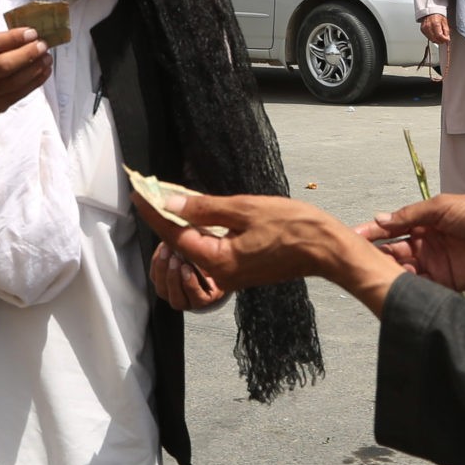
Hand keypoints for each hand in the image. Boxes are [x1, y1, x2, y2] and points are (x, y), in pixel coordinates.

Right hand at [0, 27, 51, 168]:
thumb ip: (0, 43)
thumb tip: (31, 36)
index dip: (12, 38)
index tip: (31, 32)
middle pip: (2, 65)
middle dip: (27, 54)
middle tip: (42, 45)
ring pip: (14, 82)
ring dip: (35, 68)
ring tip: (47, 57)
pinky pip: (21, 93)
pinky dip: (36, 80)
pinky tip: (45, 70)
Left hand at [131, 189, 400, 312]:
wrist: (326, 248)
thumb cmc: (293, 227)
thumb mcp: (245, 209)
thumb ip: (205, 208)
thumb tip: (171, 202)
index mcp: (218, 261)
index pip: (174, 234)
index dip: (154, 211)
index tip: (138, 192)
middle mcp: (220, 272)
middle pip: (181, 242)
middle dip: (164, 215)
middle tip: (150, 190)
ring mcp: (231, 273)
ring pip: (195, 245)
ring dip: (181, 222)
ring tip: (170, 196)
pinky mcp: (241, 269)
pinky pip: (211, 248)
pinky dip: (200, 230)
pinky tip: (197, 211)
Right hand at [356, 195, 464, 296]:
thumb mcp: (441, 206)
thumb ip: (410, 215)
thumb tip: (379, 219)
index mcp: (425, 222)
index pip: (393, 227)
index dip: (373, 231)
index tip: (353, 235)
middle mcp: (427, 243)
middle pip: (394, 250)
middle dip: (376, 253)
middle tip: (357, 257)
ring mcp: (435, 263)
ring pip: (404, 269)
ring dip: (390, 269)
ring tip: (373, 270)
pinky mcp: (446, 282)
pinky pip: (422, 285)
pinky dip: (408, 285)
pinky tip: (395, 283)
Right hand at [419, 12, 450, 45]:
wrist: (430, 12)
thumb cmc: (437, 15)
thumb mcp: (444, 21)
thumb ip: (446, 30)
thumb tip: (447, 38)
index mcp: (435, 23)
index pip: (439, 35)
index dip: (444, 39)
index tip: (447, 40)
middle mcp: (428, 26)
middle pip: (435, 39)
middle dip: (440, 41)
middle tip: (444, 40)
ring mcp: (424, 28)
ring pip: (431, 39)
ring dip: (437, 40)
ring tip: (440, 37)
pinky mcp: (422, 30)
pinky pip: (428, 37)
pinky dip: (432, 38)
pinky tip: (435, 35)